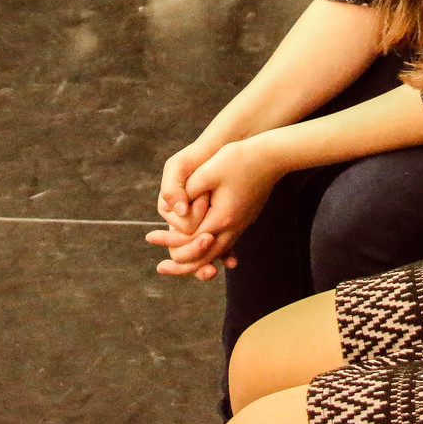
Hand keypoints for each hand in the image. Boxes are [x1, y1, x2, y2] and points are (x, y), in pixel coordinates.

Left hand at [146, 138, 285, 279]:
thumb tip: (176, 207)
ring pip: (216, 253)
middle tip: (160, 267)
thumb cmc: (240, 158)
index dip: (168, 242)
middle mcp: (233, 226)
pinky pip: (225, 242)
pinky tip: (205, 250)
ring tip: (178, 262)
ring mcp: (241, 224)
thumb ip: (189, 190)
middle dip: (181, 265)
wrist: (273, 156)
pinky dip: (212, 250)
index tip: (149, 237)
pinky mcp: (244, 218)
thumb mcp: (209, 170)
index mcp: (222, 217)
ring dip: (196, 259)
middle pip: (204, 257)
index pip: (191, 241)